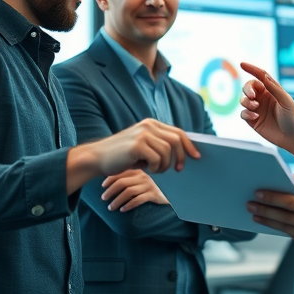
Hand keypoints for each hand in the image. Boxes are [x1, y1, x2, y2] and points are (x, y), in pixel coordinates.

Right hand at [69, 119, 199, 192]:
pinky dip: (154, 168)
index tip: (196, 157)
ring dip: (164, 165)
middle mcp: (148, 125)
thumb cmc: (122, 156)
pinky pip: (157, 159)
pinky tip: (144, 168)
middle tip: (178, 170)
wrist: (97, 158)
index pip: (178, 132)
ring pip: (167, 152)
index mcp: (151, 124)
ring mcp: (143, 134)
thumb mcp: (142, 146)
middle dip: (180, 157)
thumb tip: (183, 154)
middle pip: (176, 140)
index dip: (189, 145)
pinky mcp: (137, 145)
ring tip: (154, 169)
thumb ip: (159, 145)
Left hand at [101, 169, 168, 211]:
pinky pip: (138, 199)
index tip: (102, 186)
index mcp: (138, 172)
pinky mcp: (154, 195)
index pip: (121, 173)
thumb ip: (126, 180)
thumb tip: (106, 184)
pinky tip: (123, 210)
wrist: (165, 200)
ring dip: (117, 200)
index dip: (110, 179)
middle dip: (111, 191)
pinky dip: (128, 205)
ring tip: (111, 207)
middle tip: (103, 198)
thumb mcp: (137, 183)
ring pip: (129, 192)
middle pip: (123, 182)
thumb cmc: (146, 192)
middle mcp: (143, 177)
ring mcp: (149, 186)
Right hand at [239, 62, 293, 150]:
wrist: (292, 139)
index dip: (251, 69)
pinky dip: (246, 113)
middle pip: (248, 87)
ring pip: (243, 100)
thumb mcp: (286, 102)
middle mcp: (263, 98)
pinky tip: (256, 117)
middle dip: (247, 89)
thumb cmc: (293, 119)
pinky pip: (243, 113)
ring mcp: (257, 109)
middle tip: (252, 96)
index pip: (260, 76)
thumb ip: (275, 89)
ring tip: (255, 108)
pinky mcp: (252, 120)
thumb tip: (264, 76)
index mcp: (272, 91)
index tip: (242, 64)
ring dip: (246, 102)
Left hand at [247, 173, 293, 266]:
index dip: (272, 198)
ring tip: (258, 215)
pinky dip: (288, 232)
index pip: (291, 203)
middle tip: (249, 205)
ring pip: (289, 231)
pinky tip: (280, 226)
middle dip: (265, 211)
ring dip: (272, 223)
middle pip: (284, 218)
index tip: (258, 194)